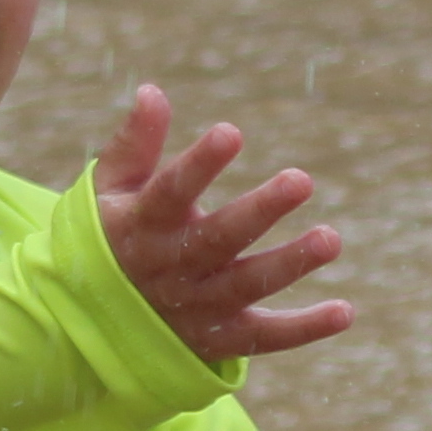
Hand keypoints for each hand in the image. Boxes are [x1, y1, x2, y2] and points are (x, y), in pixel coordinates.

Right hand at [94, 83, 351, 360]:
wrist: (87, 326)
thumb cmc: (110, 239)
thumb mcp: (108, 191)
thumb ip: (134, 145)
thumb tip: (152, 92)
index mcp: (142, 225)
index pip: (170, 192)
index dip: (200, 165)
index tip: (231, 132)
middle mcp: (170, 268)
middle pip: (219, 239)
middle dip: (260, 211)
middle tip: (302, 180)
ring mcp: (196, 307)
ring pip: (247, 286)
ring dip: (290, 263)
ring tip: (331, 239)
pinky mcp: (218, 339)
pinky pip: (265, 337)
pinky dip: (304, 329)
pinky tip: (344, 311)